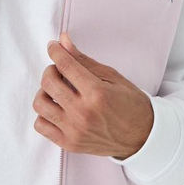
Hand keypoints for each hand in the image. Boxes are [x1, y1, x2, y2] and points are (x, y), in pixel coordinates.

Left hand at [33, 31, 153, 159]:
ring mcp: (74, 130)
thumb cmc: (131, 104)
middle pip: (48, 82)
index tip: (53, 46)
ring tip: (57, 90)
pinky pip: (40, 125)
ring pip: (40, 103)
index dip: (55, 51)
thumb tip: (63, 41)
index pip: (65, 65)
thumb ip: (84, 60)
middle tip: (59, 70)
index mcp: (97, 93)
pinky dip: (44, 114)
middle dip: (50, 70)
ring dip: (44, 91)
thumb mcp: (112, 77)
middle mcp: (83, 112)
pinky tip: (56, 108)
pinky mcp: (69, 143)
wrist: (143, 136)